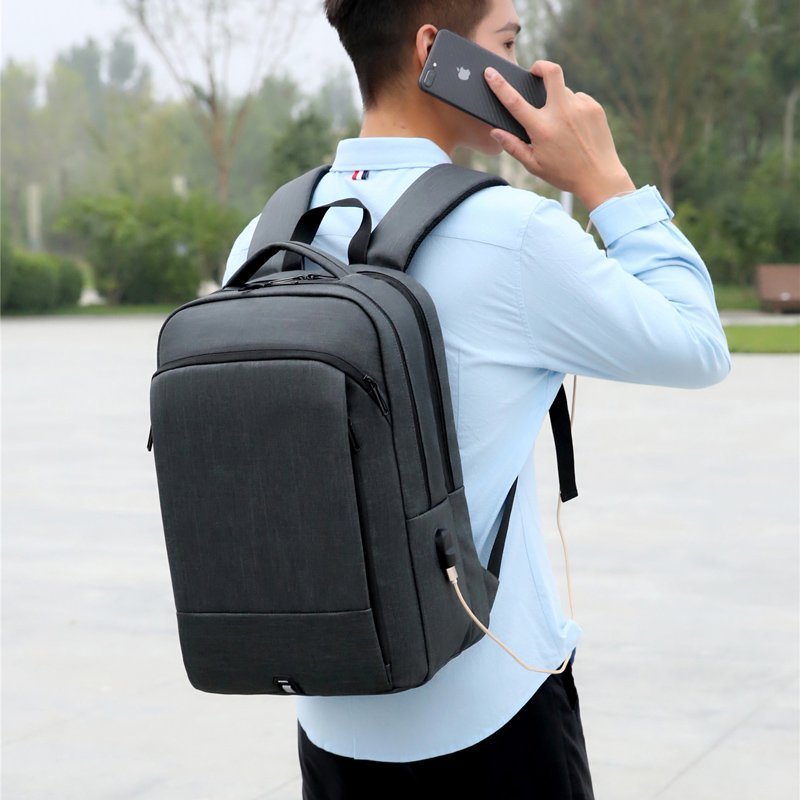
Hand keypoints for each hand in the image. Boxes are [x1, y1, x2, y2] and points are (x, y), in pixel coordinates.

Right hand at [484, 60, 634, 210]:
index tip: (490, 72)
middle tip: (535, 72)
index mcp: (541, 129)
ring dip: (558, 101)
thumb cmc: (564, 174)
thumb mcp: (534, 166)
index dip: (500, 85)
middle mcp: (561, 113)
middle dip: (540, 66)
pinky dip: (573, 108)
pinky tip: (576, 128)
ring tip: (562, 125)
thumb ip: (513, 147)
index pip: (515, 101)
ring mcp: (580, 107)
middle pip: (551, 72)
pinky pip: (579, 99)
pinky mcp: (594, 107)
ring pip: (564, 91)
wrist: (600, 177)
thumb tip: (495, 132)